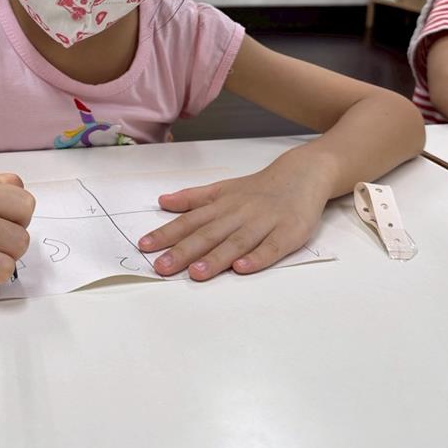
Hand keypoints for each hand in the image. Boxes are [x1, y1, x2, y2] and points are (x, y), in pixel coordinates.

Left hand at [138, 163, 329, 279]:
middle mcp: (239, 214)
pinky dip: (257, 258)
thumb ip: (193, 198)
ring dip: (216, 258)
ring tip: (196, 273)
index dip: (167, 234)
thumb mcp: (223, 188)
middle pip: (209, 234)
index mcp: (222, 205)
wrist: (302, 174)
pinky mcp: (289, 233)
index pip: (190, 221)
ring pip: (237, 242)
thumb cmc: (258, 188)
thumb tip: (162, 201)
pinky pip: (272, 248)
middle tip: (162, 267)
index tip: (145, 247)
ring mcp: (264, 224)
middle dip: (184, 251)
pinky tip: (242, 269)